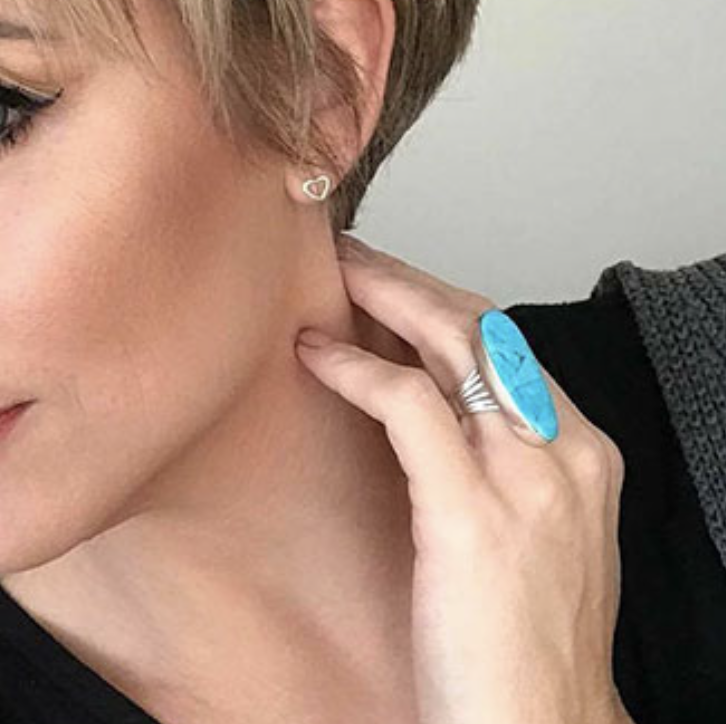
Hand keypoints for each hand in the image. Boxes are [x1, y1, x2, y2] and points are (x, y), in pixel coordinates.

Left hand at [294, 233, 630, 723]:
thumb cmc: (521, 644)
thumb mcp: (529, 533)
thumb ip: (496, 464)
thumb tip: (425, 404)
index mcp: (583, 455)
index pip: (507, 343)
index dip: (440, 299)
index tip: (388, 277)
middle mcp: (564, 453)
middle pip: (481, 325)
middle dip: (409, 277)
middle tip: (348, 252)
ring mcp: (524, 480)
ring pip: (449, 340)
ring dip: (381, 292)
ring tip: (327, 271)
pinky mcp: (471, 513)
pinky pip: (405, 403)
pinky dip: (354, 366)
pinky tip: (312, 353)